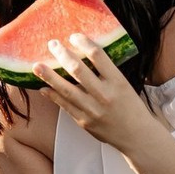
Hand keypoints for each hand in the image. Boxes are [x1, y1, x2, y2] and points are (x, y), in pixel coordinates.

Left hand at [36, 33, 153, 150]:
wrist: (138, 137)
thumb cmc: (131, 107)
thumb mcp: (124, 85)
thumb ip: (106, 73)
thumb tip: (83, 54)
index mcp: (117, 82)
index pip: (98, 56)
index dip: (83, 43)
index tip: (74, 36)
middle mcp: (105, 95)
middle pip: (78, 70)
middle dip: (62, 55)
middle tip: (52, 44)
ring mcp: (93, 109)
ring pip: (66, 89)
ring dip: (49, 76)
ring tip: (36, 65)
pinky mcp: (84, 121)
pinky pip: (64, 105)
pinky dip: (52, 95)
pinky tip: (43, 87)